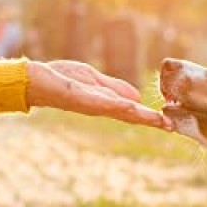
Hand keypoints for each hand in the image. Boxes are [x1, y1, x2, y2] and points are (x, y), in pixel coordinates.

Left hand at [26, 60, 173, 129]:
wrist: (35, 80)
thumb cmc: (60, 78)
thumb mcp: (93, 80)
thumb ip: (114, 88)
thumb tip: (138, 99)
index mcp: (104, 102)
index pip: (131, 111)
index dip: (150, 117)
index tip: (169, 123)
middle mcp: (100, 107)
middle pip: (129, 116)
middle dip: (150, 121)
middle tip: (171, 128)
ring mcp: (90, 104)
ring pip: (120, 111)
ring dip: (140, 116)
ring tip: (160, 121)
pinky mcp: (80, 99)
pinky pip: (102, 103)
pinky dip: (119, 106)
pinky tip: (133, 108)